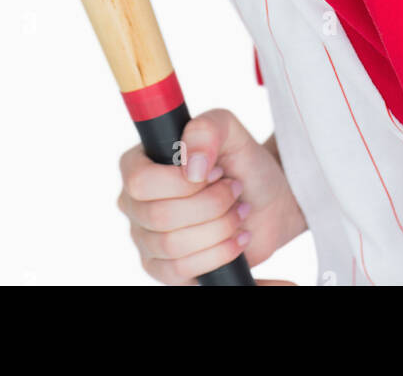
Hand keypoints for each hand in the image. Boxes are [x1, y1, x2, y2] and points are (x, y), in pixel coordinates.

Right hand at [117, 107, 307, 285]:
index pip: (140, 182)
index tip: (216, 173)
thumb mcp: (228, 130)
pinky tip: (237, 239)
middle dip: (211, 205)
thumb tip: (192, 168)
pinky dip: (219, 255)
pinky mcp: (166, 270)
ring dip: (219, 228)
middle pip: (160, 216)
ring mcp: (147, 240)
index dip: (180, 183)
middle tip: (234, 190)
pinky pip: (181, 272)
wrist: (267, 200)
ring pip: (173, 247)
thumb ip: (206, 130)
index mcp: (138, 165)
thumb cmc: (242, 162)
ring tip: (239, 212)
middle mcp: (135, 204)